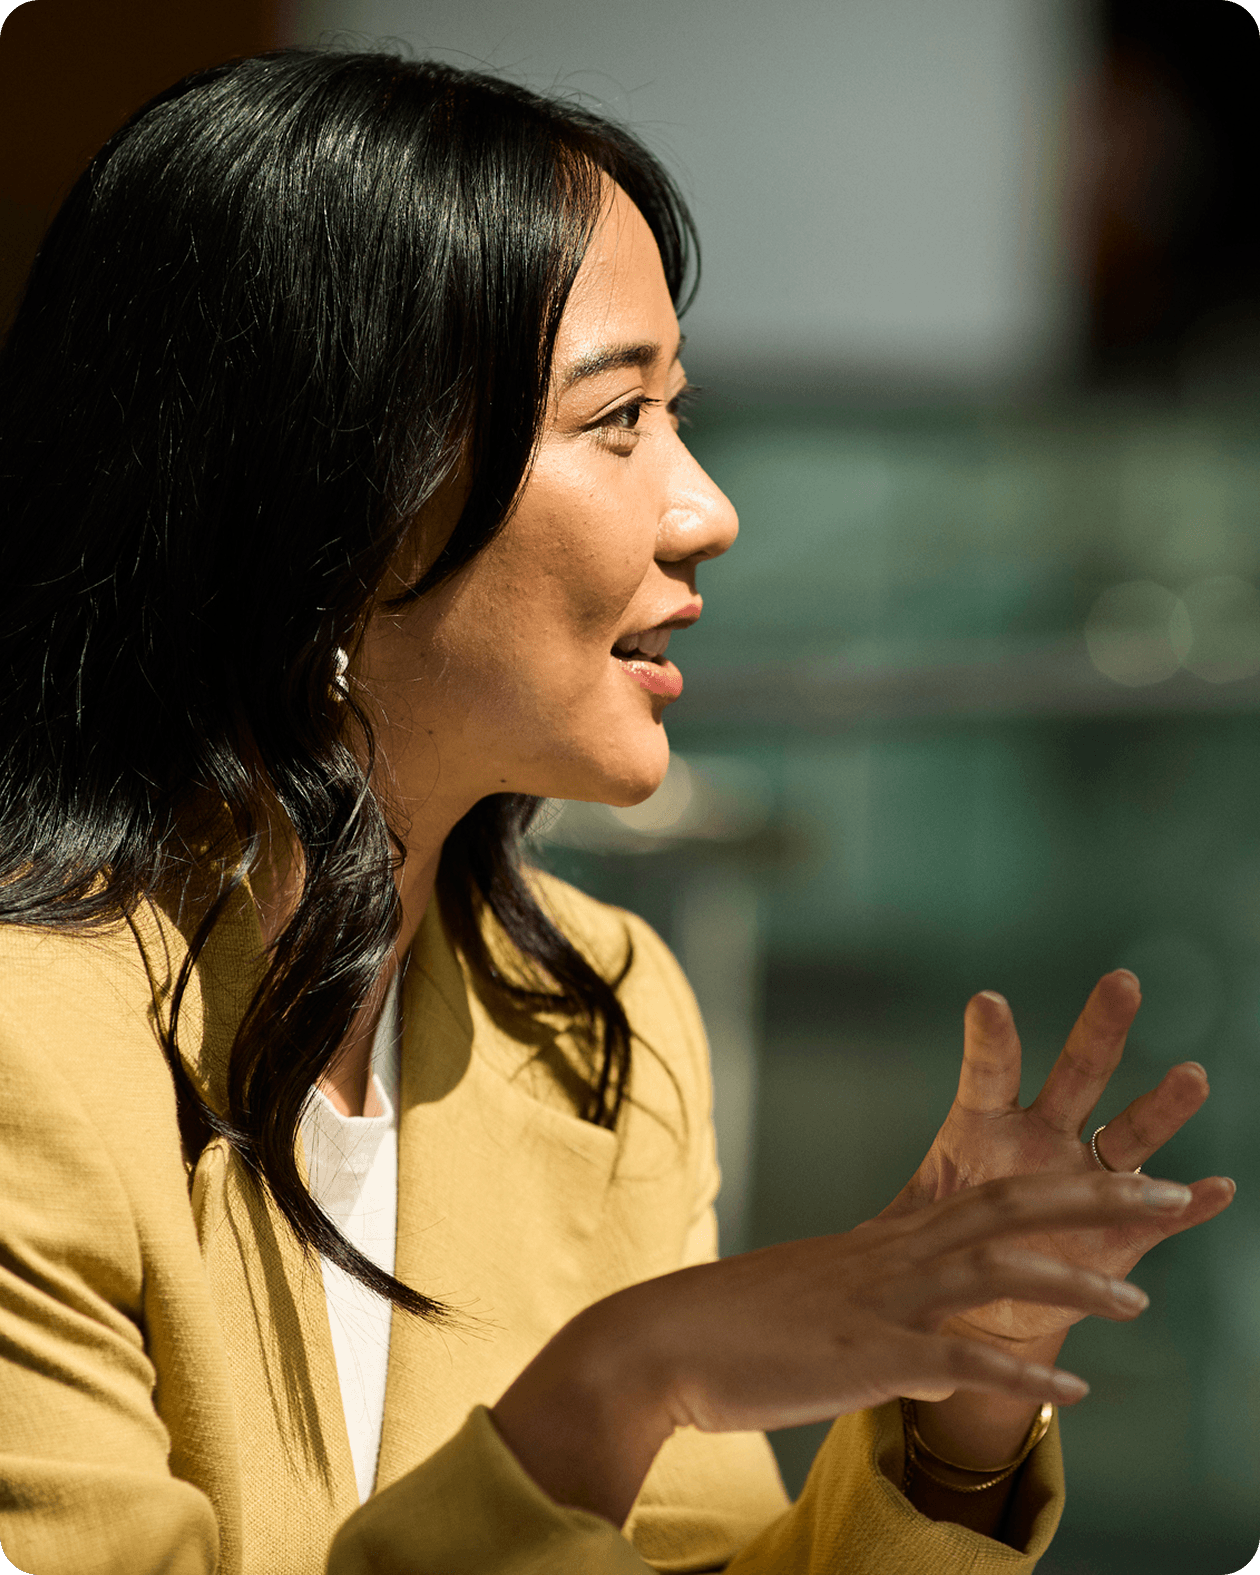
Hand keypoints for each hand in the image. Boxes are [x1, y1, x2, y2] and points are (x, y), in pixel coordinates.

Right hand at [492, 1170, 1190, 1524]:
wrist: (664, 1341)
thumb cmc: (739, 1323)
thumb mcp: (823, 1296)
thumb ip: (878, 1295)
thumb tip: (919, 1318)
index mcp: (887, 1240)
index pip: (991, 1195)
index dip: (1067, 1185)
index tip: (1129, 1178)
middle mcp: (891, 1256)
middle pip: (1007, 1210)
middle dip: (1094, 1202)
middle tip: (1171, 1193)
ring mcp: (879, 1302)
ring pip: (991, 1270)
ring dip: (1071, 1281)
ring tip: (1140, 1297)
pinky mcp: (862, 1355)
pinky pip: (953, 1358)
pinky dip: (1016, 1370)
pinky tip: (1070, 1387)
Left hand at [878, 971, 1235, 1344]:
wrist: (979, 1306)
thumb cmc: (938, 1249)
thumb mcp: (910, 1231)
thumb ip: (892, 1226)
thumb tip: (855, 1239)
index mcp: (985, 1127)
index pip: (988, 1074)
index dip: (990, 1041)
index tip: (986, 1001)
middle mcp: (1044, 1138)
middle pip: (1076, 1074)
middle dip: (1100, 1029)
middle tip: (1122, 981)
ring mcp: (1086, 1179)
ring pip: (1131, 1132)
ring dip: (1163, 1107)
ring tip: (1192, 1075)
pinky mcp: (1120, 1232)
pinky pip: (1162, 1213)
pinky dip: (1193, 1204)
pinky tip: (1219, 1187)